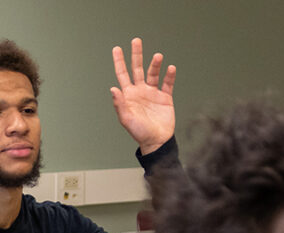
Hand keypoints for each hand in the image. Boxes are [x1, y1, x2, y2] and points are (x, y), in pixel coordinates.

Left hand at [110, 37, 176, 154]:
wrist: (156, 141)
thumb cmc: (139, 132)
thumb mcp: (126, 119)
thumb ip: (120, 104)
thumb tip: (113, 89)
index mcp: (128, 95)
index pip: (122, 74)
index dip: (119, 62)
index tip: (117, 48)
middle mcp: (140, 91)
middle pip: (137, 69)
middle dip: (136, 55)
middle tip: (136, 41)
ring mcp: (153, 93)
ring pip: (153, 74)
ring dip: (155, 65)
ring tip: (158, 56)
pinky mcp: (165, 97)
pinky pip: (167, 83)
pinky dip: (169, 75)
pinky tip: (170, 68)